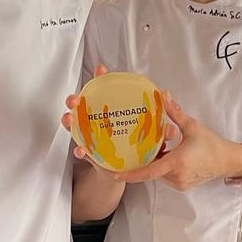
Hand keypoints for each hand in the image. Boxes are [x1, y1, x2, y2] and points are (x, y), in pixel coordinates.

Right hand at [61, 65, 177, 177]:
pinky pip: (81, 151)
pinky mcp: (91, 154)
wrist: (128, 171)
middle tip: (74, 99)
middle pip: (83, 106)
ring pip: (76, 126)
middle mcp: (98, 122)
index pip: (106, 92)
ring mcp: (92, 137)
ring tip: (68, 119)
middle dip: (75, 100)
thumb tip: (172, 127)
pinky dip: (80, 151)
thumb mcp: (152, 138)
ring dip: (70, 122)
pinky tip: (80, 151)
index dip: (102, 79)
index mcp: (113, 113)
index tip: (101, 69)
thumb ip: (160, 132)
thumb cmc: (140, 149)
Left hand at [111, 92, 241, 191]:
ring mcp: (179, 183)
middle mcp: (177, 176)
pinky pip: (165, 176)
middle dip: (145, 159)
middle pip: (151, 170)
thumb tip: (163, 95)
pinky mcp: (182, 185)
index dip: (131, 174)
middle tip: (139, 147)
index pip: (149, 171)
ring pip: (158, 174)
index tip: (116, 173)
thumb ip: (175, 112)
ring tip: (158, 148)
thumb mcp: (193, 126)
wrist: (228, 161)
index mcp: (178, 162)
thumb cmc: (212, 145)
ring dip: (155, 163)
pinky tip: (168, 154)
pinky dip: (163, 167)